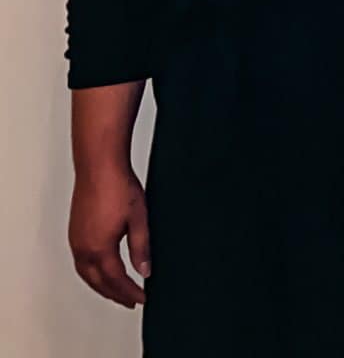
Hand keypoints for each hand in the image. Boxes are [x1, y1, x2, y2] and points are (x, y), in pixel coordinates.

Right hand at [70, 166, 149, 307]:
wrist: (99, 166)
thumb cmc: (119, 187)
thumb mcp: (139, 219)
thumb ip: (141, 248)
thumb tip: (144, 272)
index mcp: (100, 248)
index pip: (116, 280)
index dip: (130, 292)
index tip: (142, 299)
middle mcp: (83, 248)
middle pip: (98, 282)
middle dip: (115, 294)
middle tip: (131, 301)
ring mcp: (75, 241)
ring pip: (86, 275)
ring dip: (101, 286)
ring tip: (118, 292)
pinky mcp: (74, 233)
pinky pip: (81, 263)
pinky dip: (92, 274)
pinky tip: (102, 272)